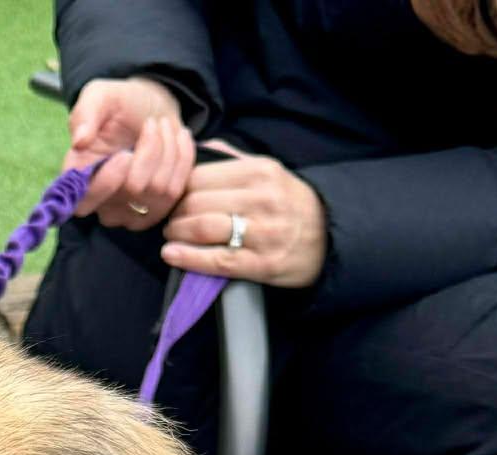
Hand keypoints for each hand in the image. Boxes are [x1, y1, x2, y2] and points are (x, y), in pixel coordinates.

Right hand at [63, 77, 195, 230]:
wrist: (152, 110)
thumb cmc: (121, 105)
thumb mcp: (100, 96)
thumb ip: (86, 113)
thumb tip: (79, 141)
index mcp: (79, 180)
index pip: (83, 203)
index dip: (105, 185)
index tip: (124, 155)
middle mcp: (102, 204)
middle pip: (132, 190)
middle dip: (150, 149)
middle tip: (153, 122)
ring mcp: (131, 212)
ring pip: (159, 189)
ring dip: (169, 148)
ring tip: (164, 126)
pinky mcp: (158, 210)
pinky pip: (177, 188)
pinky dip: (184, 156)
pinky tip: (178, 137)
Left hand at [163, 147, 327, 286]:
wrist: (328, 236)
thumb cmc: (289, 204)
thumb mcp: (269, 171)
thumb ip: (233, 160)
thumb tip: (197, 148)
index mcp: (259, 171)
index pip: (201, 176)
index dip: (178, 189)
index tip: (172, 198)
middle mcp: (261, 198)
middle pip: (197, 202)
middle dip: (174, 213)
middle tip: (168, 220)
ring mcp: (262, 232)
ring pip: (203, 228)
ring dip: (177, 233)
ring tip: (170, 235)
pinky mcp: (262, 263)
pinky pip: (216, 259)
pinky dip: (188, 257)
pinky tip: (171, 254)